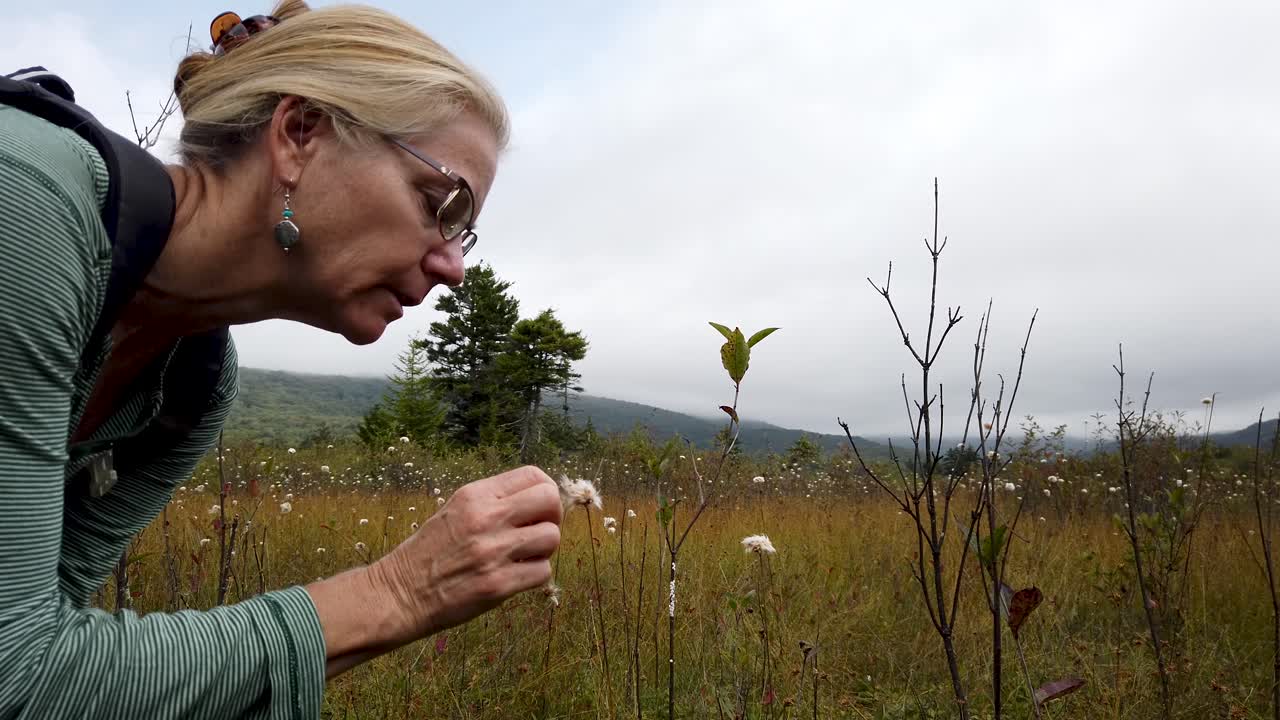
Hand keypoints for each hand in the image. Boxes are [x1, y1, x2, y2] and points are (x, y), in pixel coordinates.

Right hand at [368, 465, 561, 644]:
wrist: (400, 593)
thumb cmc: (430, 551)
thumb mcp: (456, 510)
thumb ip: (494, 502)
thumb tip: (538, 502)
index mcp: (475, 495)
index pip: (533, 475)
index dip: (545, 491)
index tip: (539, 509)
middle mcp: (486, 518)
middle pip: (550, 500)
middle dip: (552, 517)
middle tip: (538, 532)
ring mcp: (493, 551)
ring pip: (551, 537)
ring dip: (544, 550)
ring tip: (525, 557)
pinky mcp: (498, 584)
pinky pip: (543, 572)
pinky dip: (535, 576)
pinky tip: (517, 577)